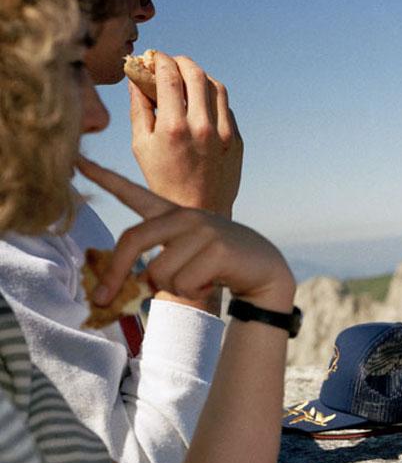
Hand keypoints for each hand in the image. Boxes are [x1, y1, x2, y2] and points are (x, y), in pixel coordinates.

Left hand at [76, 157, 294, 311]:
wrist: (265, 269)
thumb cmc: (220, 266)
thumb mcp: (186, 258)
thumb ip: (158, 264)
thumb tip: (132, 288)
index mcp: (173, 215)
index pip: (133, 193)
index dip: (104, 178)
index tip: (76, 162)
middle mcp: (184, 216)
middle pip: (132, 240)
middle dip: (114, 275)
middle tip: (101, 300)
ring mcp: (202, 229)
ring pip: (159, 272)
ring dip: (173, 289)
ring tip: (195, 283)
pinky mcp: (217, 248)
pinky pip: (184, 283)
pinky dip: (193, 293)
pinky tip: (211, 283)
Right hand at [130, 52, 242, 216]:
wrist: (200, 211)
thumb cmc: (163, 180)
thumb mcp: (141, 146)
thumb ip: (138, 108)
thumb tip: (136, 78)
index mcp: (173, 127)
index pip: (168, 75)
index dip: (159, 59)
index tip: (153, 57)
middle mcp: (202, 127)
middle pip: (196, 73)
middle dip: (180, 61)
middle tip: (170, 63)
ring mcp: (224, 133)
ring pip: (216, 87)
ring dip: (200, 76)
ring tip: (186, 79)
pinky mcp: (236, 140)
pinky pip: (226, 108)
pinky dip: (212, 98)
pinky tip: (200, 103)